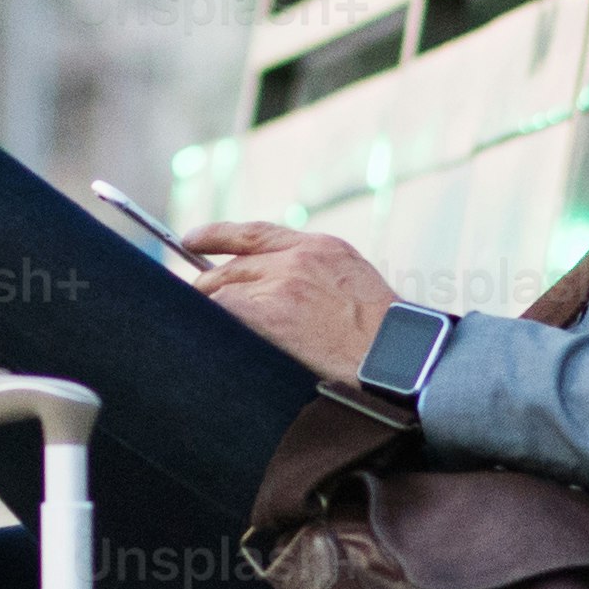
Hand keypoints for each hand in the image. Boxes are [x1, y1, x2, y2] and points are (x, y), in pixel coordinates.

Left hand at [178, 220, 397, 382]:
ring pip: (221, 289)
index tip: (192, 241)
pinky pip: (221, 311)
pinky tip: (200, 335)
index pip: (256, 233)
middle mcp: (297, 258)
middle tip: (196, 304)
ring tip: (196, 327)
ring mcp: (281, 283)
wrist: (397, 355)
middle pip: (232, 266)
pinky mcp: (269, 313)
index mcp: (321, 248)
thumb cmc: (385, 338)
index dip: (216, 235)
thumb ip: (319, 278)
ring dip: (207, 309)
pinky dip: (207, 322)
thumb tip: (284, 293)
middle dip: (208, 286)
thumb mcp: (356, 287)